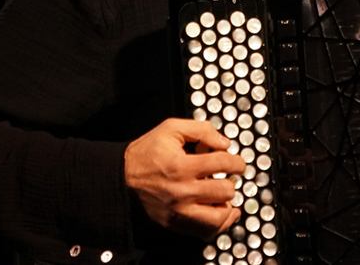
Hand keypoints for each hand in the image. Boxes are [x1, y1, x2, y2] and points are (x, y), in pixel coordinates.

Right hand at [124, 118, 245, 237]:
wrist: (122, 177)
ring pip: (218, 217)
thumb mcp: (171, 129)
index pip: (223, 164)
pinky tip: (221, 211)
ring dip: (228, 205)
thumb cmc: (147, 152)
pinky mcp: (175, 223)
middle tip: (229, 177)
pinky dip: (218, 223)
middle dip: (232, 182)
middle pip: (224, 191)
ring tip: (225, 195)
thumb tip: (224, 143)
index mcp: (182, 166)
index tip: (237, 163)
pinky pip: (204, 231)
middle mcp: (182, 191)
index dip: (236, 162)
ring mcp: (179, 211)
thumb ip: (201, 130)